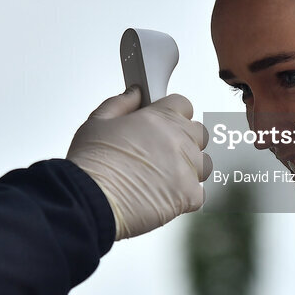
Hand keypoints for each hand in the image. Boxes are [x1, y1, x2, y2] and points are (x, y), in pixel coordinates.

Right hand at [67, 87, 210, 239]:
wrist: (90, 200)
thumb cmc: (92, 164)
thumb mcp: (98, 121)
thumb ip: (121, 103)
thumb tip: (135, 94)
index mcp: (161, 117)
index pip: (183, 104)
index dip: (171, 113)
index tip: (163, 122)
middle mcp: (179, 140)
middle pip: (198, 133)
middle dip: (183, 139)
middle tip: (160, 151)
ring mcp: (187, 168)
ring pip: (203, 163)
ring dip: (188, 167)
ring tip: (162, 176)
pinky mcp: (189, 195)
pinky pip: (199, 193)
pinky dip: (186, 195)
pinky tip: (164, 195)